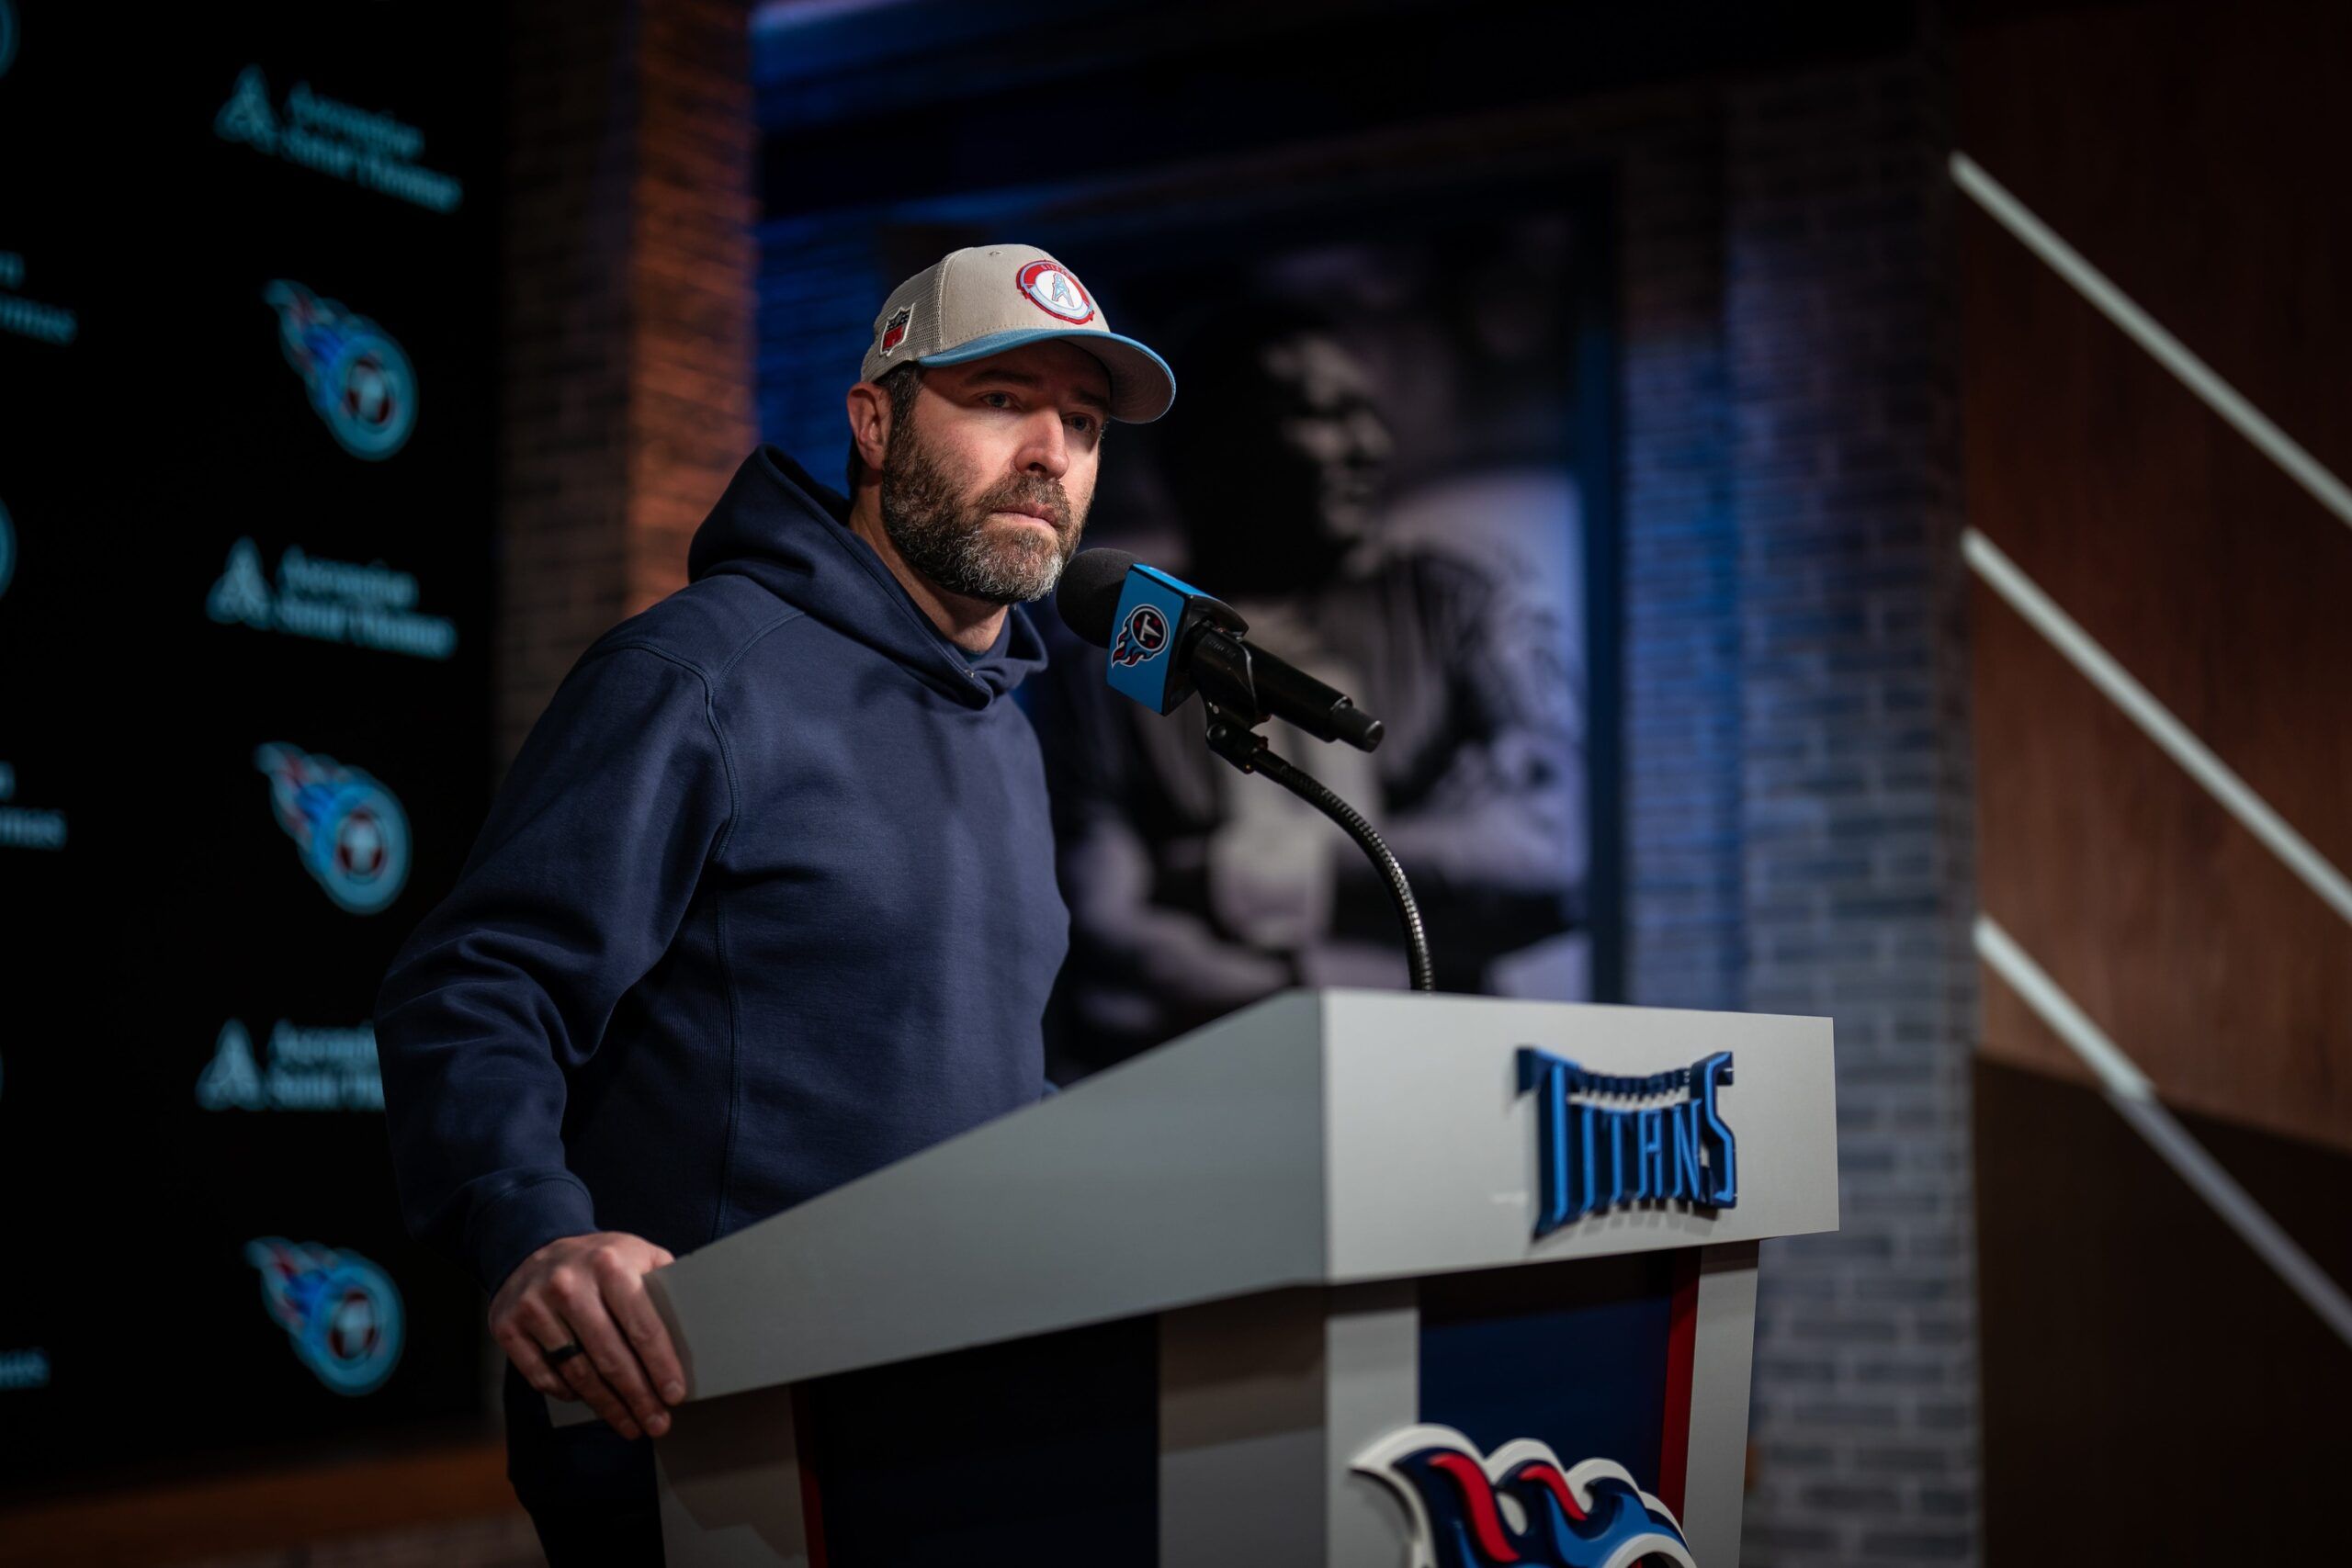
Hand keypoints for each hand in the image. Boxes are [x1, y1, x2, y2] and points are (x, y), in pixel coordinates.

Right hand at [491, 1231, 684, 1439]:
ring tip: (630, 1425)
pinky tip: (590, 1403)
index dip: (660, 1366)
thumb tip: (697, 1327)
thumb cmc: (598, 1260)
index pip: (641, 1325)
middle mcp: (568, 1285)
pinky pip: (544, 1376)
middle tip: (657, 1423)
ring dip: (607, 1406)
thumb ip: (663, 1284)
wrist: (532, 1247)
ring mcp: (534, 1306)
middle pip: (610, 1357)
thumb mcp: (636, 1254)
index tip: (675, 1396)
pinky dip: (570, 1394)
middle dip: (638, 1397)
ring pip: (578, 1373)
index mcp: (609, 1264)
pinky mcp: (508, 1327)